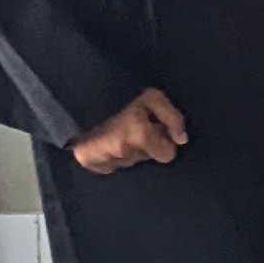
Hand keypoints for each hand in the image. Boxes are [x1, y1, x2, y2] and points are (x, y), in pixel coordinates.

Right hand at [68, 85, 187, 172]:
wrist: (82, 100)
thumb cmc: (122, 97)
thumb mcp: (154, 98)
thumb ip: (173, 118)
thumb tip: (181, 139)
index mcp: (139, 135)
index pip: (167, 155)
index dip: (164, 141)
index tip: (157, 129)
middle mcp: (122, 151)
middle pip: (148, 157)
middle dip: (147, 145)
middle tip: (136, 127)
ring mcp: (105, 160)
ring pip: (130, 161)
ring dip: (129, 149)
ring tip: (120, 130)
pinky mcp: (90, 163)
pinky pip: (112, 165)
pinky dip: (112, 155)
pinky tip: (108, 140)